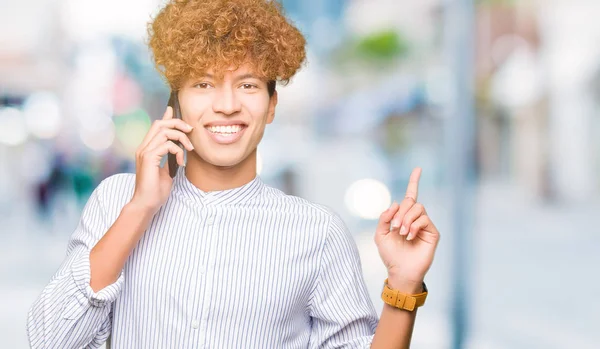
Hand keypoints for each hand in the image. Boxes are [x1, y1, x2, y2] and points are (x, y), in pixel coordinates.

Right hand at [130, 106, 194, 214]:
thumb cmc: (156, 190)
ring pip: (164, 132)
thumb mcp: (167, 170)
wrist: (147, 203)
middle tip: (190, 131)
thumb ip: (170, 158)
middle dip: (177, 123)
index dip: (166, 117)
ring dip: (181, 138)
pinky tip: (180, 162)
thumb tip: (178, 149)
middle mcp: (143, 148)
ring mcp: (145, 152)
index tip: (173, 110)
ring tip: (188, 150)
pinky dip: (178, 151)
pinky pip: (167, 145)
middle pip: (159, 123)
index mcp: (147, 149)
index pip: (156, 126)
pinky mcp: (149, 158)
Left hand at [374, 168, 439, 291]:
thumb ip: (384, 218)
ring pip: (418, 208)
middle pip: (411, 201)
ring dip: (406, 219)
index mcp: (403, 216)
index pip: (410, 196)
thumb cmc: (390, 255)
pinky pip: (424, 219)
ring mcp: (424, 225)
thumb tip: (395, 204)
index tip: (418, 168)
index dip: (414, 182)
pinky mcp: (432, 233)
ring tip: (402, 233)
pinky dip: (414, 225)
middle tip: (395, 227)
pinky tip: (409, 236)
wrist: (400, 271)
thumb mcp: (380, 235)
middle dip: (400, 212)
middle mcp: (415, 218)